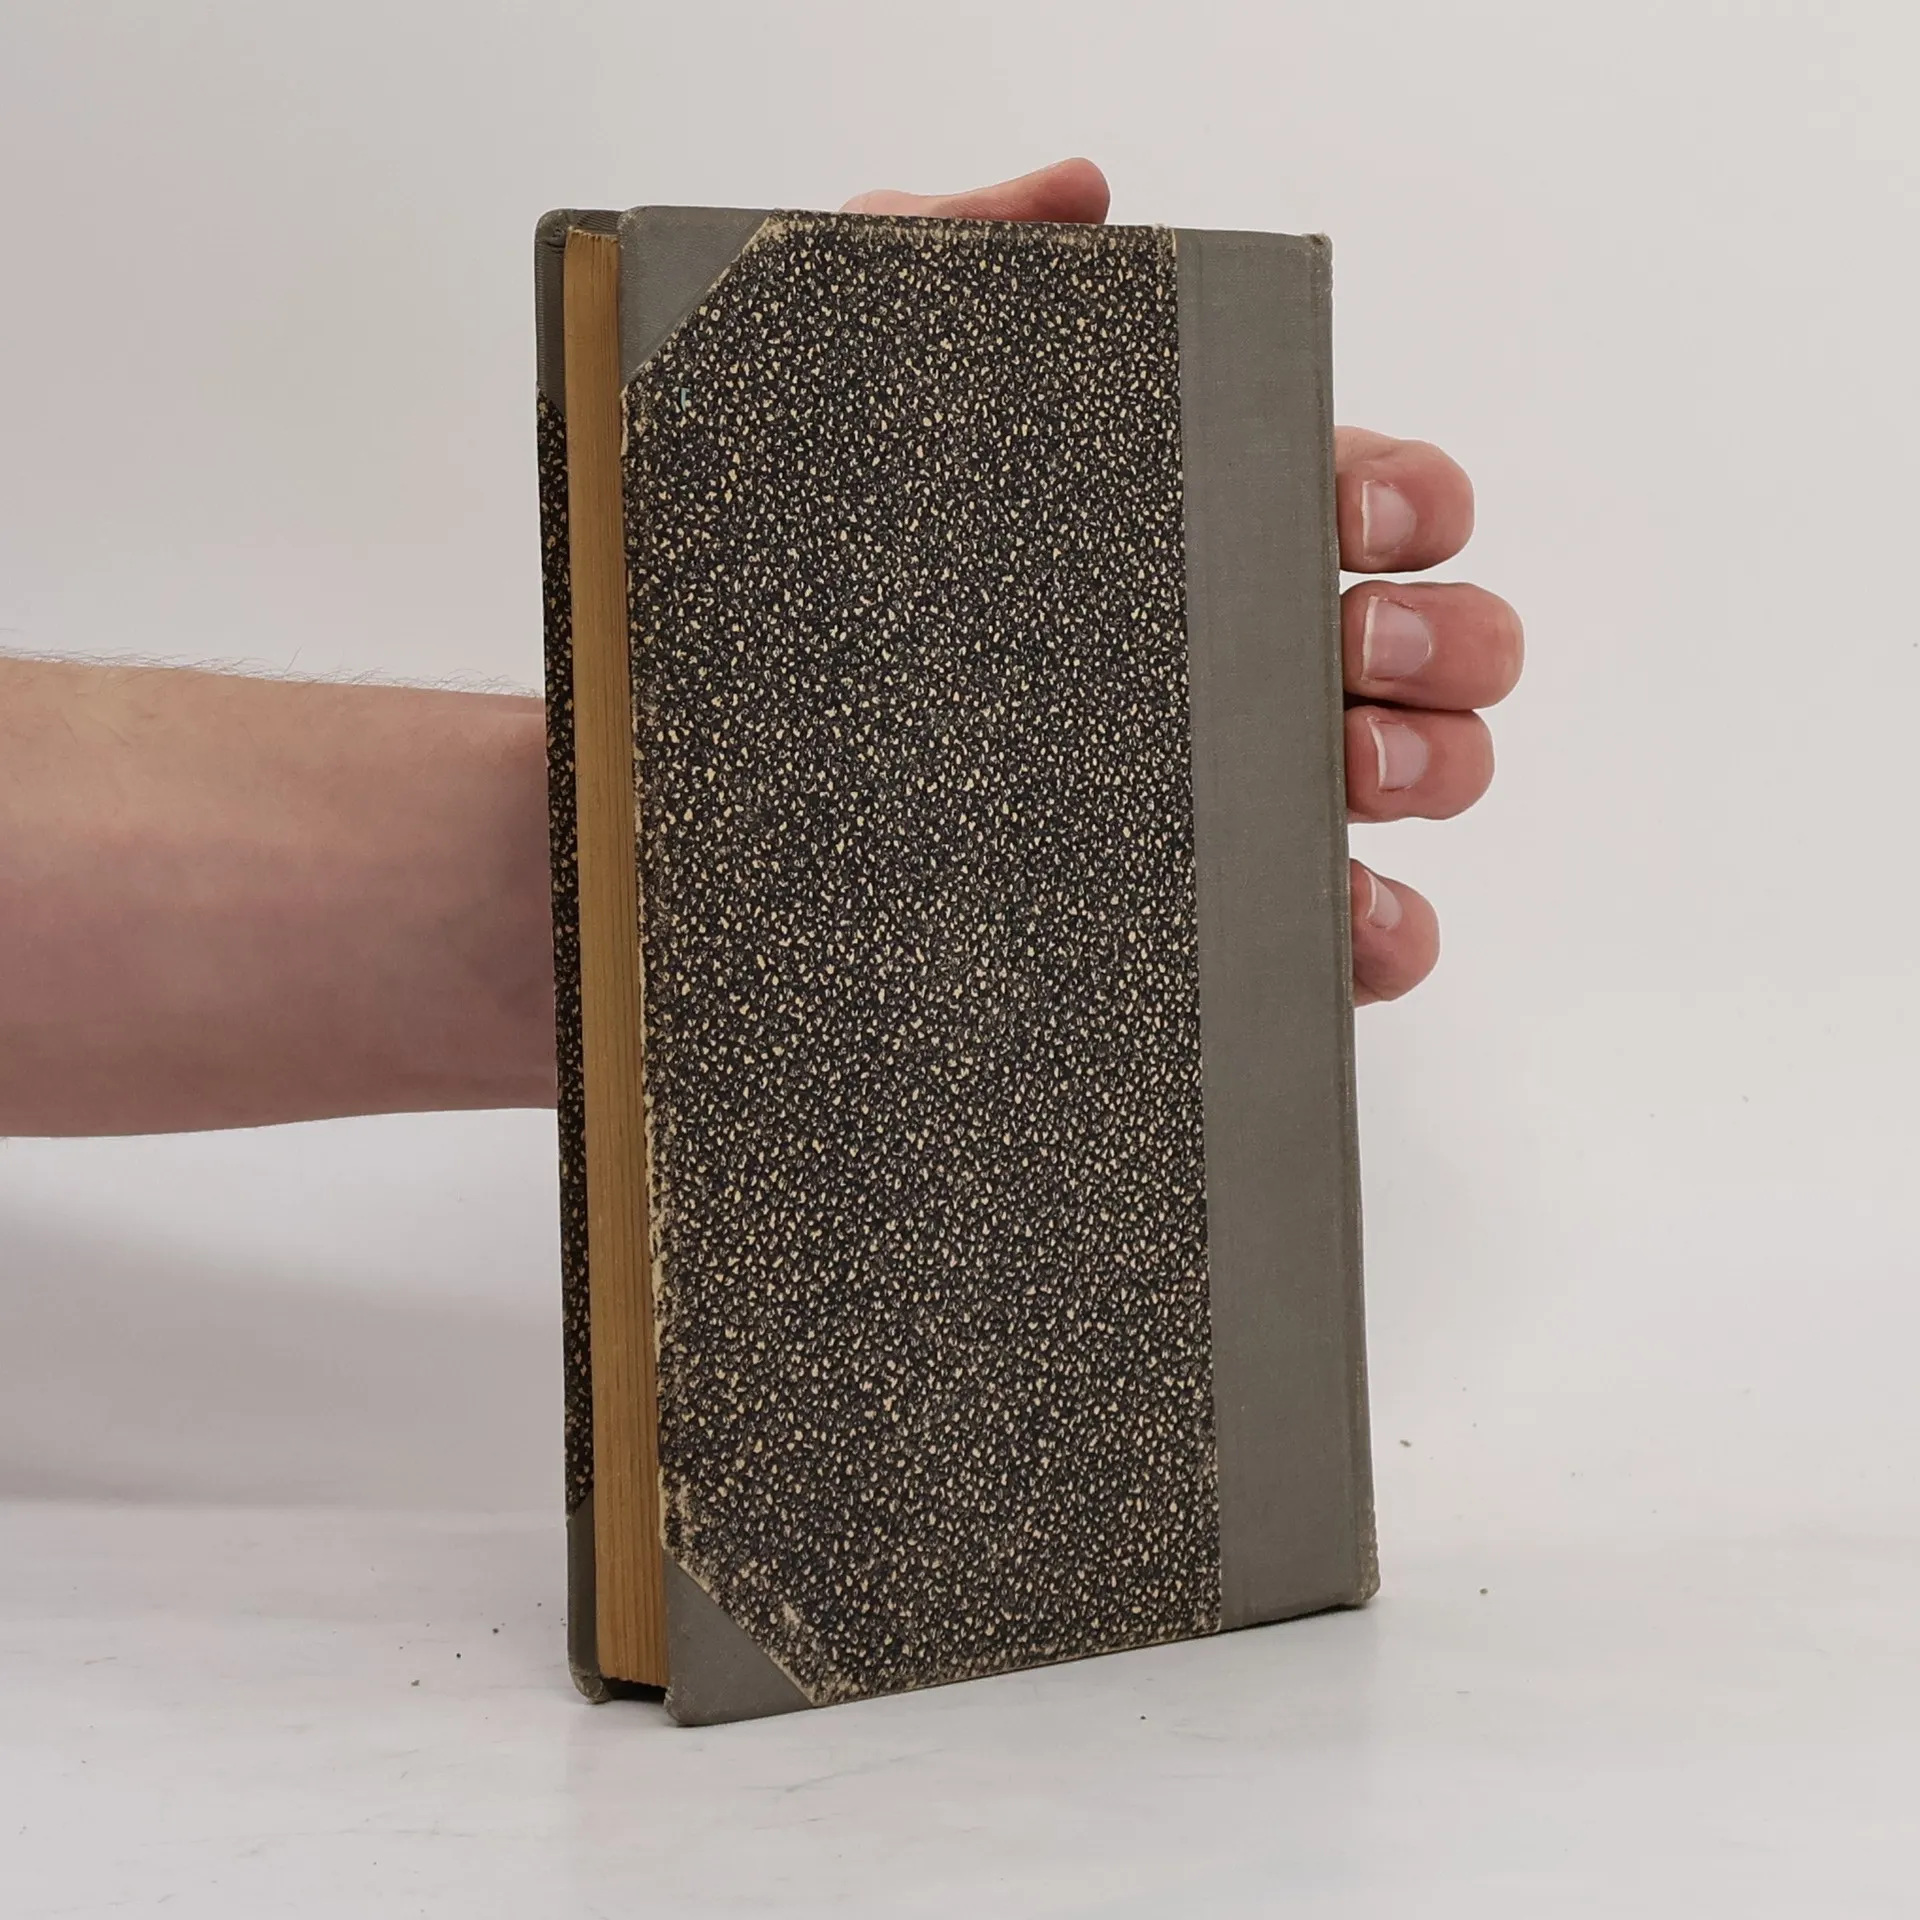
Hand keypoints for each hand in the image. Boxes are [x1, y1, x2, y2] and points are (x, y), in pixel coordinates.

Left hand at [844, 160, 1522, 1004]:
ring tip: (1345, 771)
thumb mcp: (841, 391)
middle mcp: (1226, 662)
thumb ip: (951, 258)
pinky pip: (1341, 934)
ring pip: (1420, 776)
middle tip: (1353, 647)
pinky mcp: (1195, 919)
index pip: (1369, 498)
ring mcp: (1223, 796)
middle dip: (1444, 638)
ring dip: (1432, 766)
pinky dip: (1381, 933)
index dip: (1405, 498)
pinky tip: (1346, 916)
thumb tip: (1079, 195)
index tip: (1349, 513)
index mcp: (1190, 533)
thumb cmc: (776, 590)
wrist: (689, 775)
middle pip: (1436, 640)